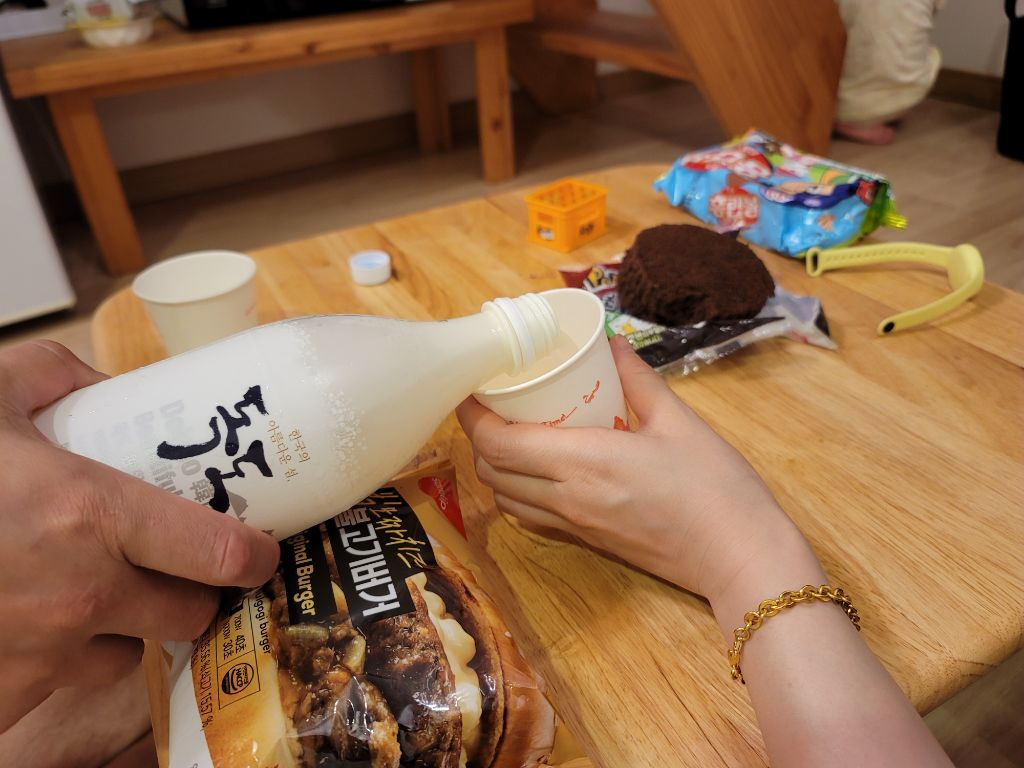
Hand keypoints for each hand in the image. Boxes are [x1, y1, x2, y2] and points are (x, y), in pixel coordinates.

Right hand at [0, 341, 279, 732]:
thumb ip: (54, 375)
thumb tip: (100, 384)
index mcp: (93, 514)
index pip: (221, 554)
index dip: (254, 556)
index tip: (259, 549)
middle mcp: (80, 593)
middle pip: (189, 615)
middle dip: (191, 594)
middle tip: (172, 567)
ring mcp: (39, 655)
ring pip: (126, 658)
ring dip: (121, 631)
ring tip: (87, 595)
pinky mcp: (0, 694)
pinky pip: (55, 689)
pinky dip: (54, 664)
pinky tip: (26, 626)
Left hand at [457, 336, 819, 603]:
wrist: (739, 557)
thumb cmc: (716, 486)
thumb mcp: (679, 421)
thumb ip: (638, 379)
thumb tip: (611, 344)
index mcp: (583, 463)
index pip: (499, 444)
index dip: (472, 417)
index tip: (471, 388)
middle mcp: (568, 499)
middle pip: (492, 472)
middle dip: (480, 438)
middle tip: (494, 405)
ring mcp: (575, 526)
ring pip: (506, 500)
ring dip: (497, 468)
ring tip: (514, 434)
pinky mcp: (588, 542)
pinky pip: (532, 518)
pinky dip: (519, 494)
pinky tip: (541, 471)